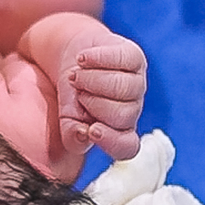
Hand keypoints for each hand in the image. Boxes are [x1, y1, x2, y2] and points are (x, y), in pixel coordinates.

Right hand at [58, 34, 146, 162]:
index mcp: (118, 131)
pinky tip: (82, 59)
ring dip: (92, 80)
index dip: (112, 142)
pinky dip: (97, 59)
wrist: (72, 58)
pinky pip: (122, 60)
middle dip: (92, 102)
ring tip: (76, 75)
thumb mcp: (67, 117)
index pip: (126, 147)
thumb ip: (72, 134)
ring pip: (123, 87)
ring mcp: (137, 83)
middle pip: (123, 116)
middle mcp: (132, 109)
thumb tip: (82, 135)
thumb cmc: (73, 93)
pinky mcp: (134, 57)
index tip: (92, 131)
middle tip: (77, 92)